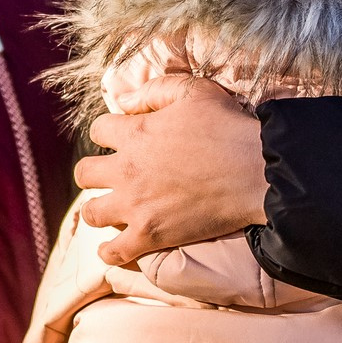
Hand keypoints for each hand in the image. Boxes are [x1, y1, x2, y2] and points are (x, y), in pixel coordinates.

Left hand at [75, 74, 267, 265]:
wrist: (257, 172)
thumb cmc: (229, 128)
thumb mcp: (194, 91)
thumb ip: (154, 90)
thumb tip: (124, 100)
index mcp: (134, 133)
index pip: (98, 130)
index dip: (110, 132)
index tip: (124, 138)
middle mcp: (126, 170)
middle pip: (85, 173)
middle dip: (96, 172)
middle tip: (116, 175)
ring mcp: (135, 206)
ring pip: (92, 213)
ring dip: (100, 209)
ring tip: (115, 209)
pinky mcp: (150, 236)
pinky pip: (113, 252)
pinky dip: (110, 252)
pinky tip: (116, 246)